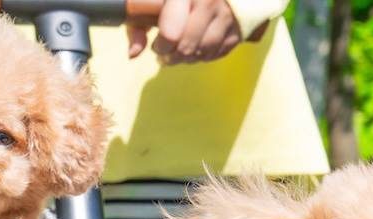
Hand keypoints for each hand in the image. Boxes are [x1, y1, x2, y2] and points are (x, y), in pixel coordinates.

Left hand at [127, 0, 241, 63]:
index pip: (171, 34)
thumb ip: (138, 25)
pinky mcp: (239, 26)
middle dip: (172, 57)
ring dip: (187, 59)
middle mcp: (209, 1)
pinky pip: (218, 53)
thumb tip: (133, 54)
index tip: (157, 45)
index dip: (160, 47)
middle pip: (186, 48)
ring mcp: (227, 14)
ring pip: (203, 53)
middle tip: (165, 55)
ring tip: (178, 52)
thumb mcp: (152, 2)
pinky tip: (196, 48)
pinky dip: (204, 56)